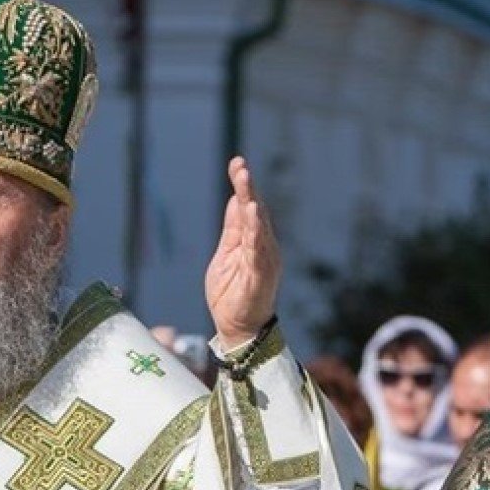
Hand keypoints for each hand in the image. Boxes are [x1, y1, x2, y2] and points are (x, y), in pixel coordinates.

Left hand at [205, 157, 280, 350]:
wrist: (237, 327)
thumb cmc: (231, 293)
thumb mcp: (225, 255)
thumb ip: (232, 230)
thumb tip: (236, 201)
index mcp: (253, 241)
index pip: (248, 208)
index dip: (242, 186)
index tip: (237, 162)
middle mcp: (263, 247)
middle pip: (256, 213)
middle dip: (248, 189)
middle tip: (240, 166)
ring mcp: (264, 261)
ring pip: (259, 228)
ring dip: (253, 207)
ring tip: (246, 187)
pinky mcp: (261, 275)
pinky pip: (259, 250)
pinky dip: (256, 232)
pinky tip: (253, 215)